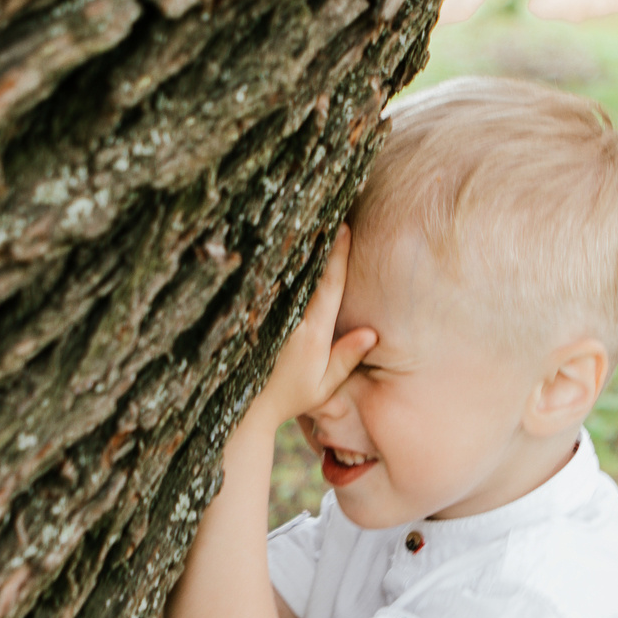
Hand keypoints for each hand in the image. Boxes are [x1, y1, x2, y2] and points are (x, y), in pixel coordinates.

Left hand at [242, 230, 373, 438]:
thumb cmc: (288, 397)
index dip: (337, 256)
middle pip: (306, 273)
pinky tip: (278, 249)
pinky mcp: (255, 319)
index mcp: (311, 332)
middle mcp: (290, 320)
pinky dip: (276, 268)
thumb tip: (371, 333)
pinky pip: (270, 287)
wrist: (245, 407)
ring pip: (285, 276)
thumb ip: (346, 358)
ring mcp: (269, 317)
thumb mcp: (323, 385)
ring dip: (293, 250)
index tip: (343, 228)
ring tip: (301, 220)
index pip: (328, 286)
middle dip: (315, 242)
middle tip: (322, 210)